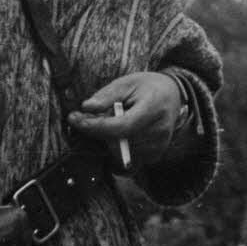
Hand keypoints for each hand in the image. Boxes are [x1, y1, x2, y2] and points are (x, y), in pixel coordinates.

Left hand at [67, 72, 183, 170]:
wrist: (172, 95)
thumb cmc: (147, 87)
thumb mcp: (127, 82)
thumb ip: (107, 95)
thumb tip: (86, 108)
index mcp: (153, 107)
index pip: (121, 126)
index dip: (95, 126)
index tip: (74, 119)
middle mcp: (159, 130)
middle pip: (118, 142)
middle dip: (99, 132)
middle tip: (92, 118)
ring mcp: (159, 145)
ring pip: (120, 154)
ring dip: (108, 142)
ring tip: (114, 123)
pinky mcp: (156, 155)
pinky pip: (128, 163)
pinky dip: (118, 152)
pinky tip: (119, 138)